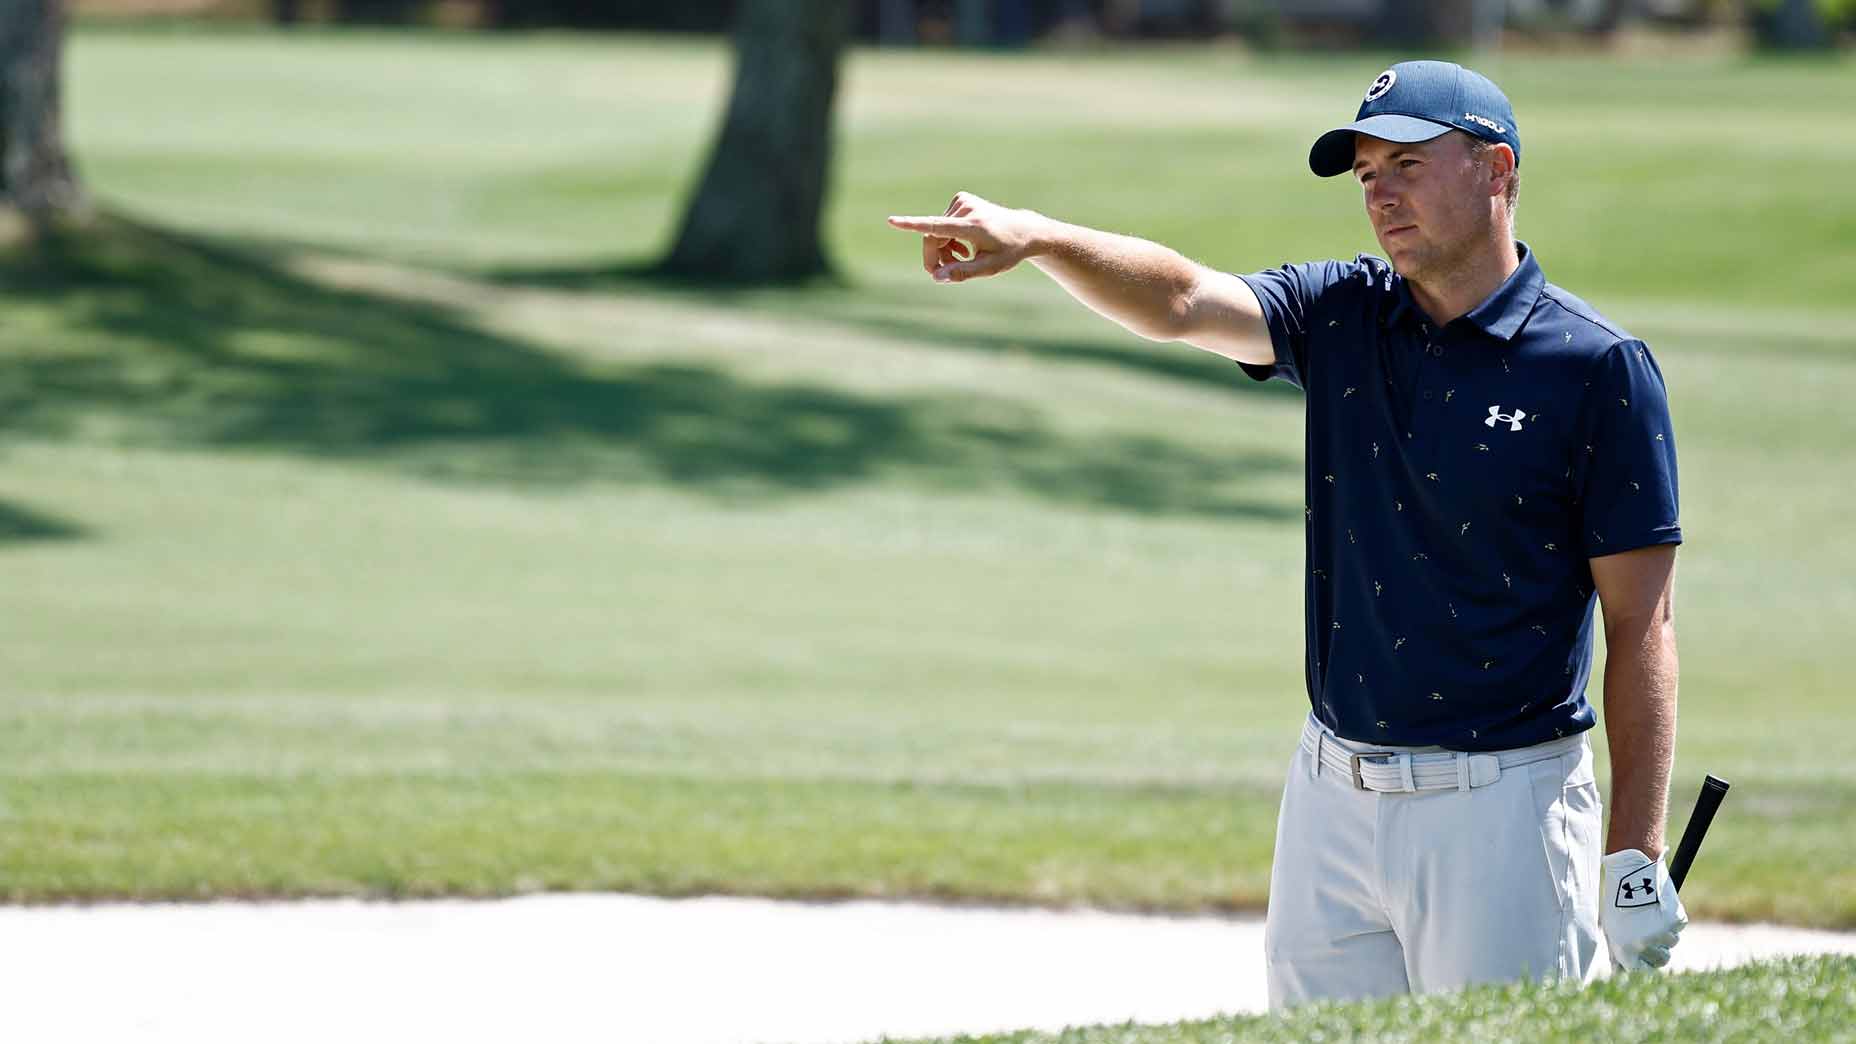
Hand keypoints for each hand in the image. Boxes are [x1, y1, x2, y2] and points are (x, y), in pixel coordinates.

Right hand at [886, 192, 1042, 283]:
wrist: (1024, 230)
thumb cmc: (1008, 251)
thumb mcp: (989, 268)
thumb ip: (962, 273)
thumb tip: (936, 277)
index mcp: (972, 227)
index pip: (938, 227)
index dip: (913, 226)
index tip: (892, 221)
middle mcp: (966, 209)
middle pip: (932, 237)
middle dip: (934, 257)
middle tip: (945, 274)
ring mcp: (962, 201)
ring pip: (935, 231)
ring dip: (942, 249)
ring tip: (961, 258)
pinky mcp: (960, 199)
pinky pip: (941, 223)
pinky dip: (947, 237)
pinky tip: (963, 245)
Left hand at [1599, 848, 1687, 969]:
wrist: (1632, 872)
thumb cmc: (1617, 899)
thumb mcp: (1613, 926)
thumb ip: (1619, 950)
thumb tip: (1622, 971)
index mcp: (1625, 948)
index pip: (1640, 972)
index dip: (1644, 966)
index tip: (1645, 962)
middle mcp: (1645, 944)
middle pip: (1661, 960)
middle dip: (1658, 952)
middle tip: (1652, 937)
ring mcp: (1663, 933)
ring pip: (1671, 943)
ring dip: (1665, 934)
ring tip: (1651, 914)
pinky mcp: (1676, 921)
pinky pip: (1677, 927)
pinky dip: (1671, 920)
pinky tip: (1659, 906)